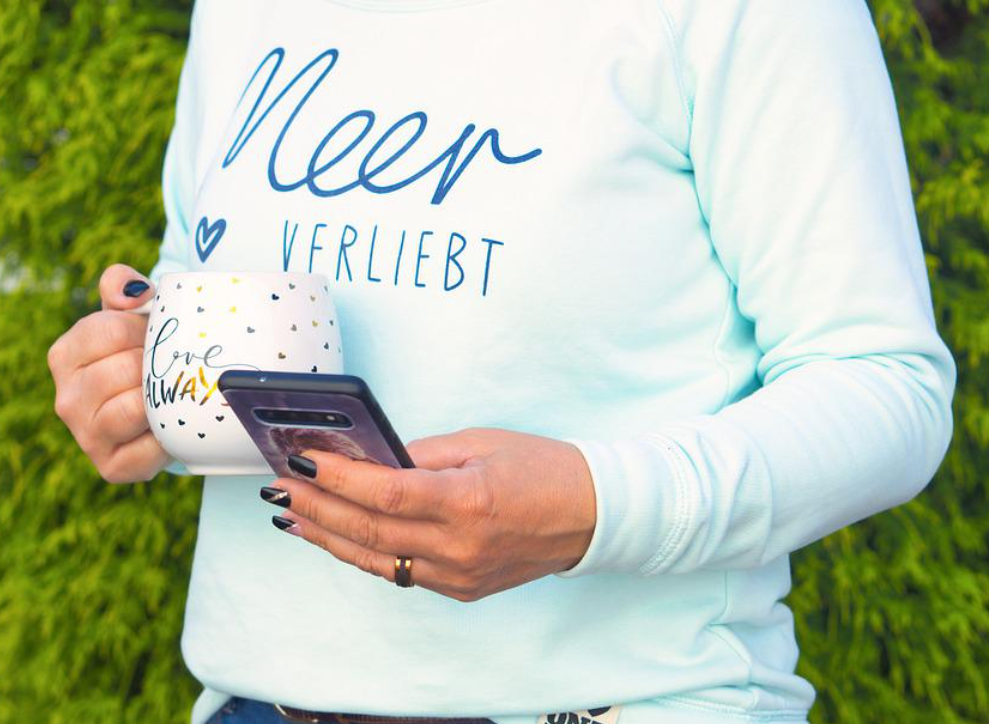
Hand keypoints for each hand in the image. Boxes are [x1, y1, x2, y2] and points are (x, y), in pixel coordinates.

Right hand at [48, 264, 170, 482]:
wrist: (161, 408)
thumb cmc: (143, 355)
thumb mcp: (131, 316)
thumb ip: (124, 287)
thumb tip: (133, 291)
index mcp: (65, 355)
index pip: (110, 329)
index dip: (147, 329)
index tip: (160, 336)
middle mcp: (67, 398)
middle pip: (125, 369)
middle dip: (159, 364)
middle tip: (174, 366)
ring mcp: (87, 436)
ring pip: (133, 408)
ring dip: (163, 398)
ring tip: (175, 393)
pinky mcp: (112, 467)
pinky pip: (150, 448)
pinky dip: (170, 436)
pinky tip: (176, 425)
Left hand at [262, 427, 596, 601]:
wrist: (590, 516)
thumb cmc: (542, 469)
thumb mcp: (481, 443)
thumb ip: (422, 454)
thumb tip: (370, 458)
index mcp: (468, 502)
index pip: (384, 493)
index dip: (337, 477)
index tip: (302, 460)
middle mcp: (459, 547)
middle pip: (368, 530)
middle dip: (317, 506)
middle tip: (280, 487)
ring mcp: (458, 575)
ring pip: (375, 558)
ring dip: (327, 536)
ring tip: (292, 515)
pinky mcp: (460, 588)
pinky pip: (398, 571)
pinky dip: (362, 553)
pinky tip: (337, 536)